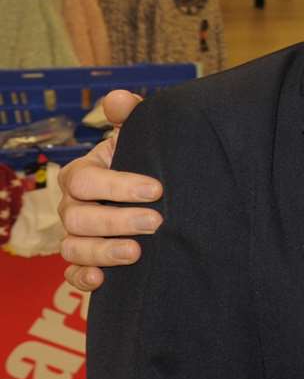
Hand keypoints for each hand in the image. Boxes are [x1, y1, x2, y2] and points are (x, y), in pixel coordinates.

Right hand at [59, 89, 160, 291]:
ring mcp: (75, 235)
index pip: (85, 180)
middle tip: (156, 222)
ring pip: (72, 247)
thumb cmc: (141, 161)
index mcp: (82, 173)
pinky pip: (70, 275)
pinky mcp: (84, 261)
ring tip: (137, 252)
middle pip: (78, 216)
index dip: (118, 185)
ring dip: (102, 251)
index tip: (156, 189)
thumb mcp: (139, 138)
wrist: (153, 194)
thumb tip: (119, 98)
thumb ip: (130, 116)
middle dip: (116, 220)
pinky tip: (102, 280)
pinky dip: (81, 279)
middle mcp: (72, 205)